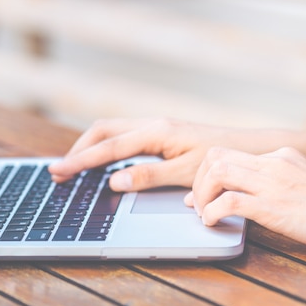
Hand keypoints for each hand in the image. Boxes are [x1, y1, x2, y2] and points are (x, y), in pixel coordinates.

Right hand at [48, 118, 280, 191]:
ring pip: (111, 132)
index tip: (59, 172)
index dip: (81, 161)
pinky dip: (104, 148)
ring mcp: (155, 128)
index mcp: (156, 132)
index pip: (108, 147)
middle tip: (58, 171)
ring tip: (71, 167)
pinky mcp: (160, 134)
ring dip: (89, 147)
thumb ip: (149, 176)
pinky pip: (123, 137)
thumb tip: (113, 180)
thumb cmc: (221, 159)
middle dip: (77, 150)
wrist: (248, 148)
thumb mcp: (186, 172)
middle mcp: (151, 125)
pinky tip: (100, 162)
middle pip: (102, 131)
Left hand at [186, 146, 305, 252]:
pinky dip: (213, 211)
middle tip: (197, 203)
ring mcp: (273, 183)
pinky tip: (213, 222)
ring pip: (217, 172)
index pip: (228, 153)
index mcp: (279, 155)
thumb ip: (274, 179)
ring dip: (202, 195)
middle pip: (215, 157)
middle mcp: (272, 162)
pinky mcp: (274, 206)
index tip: (200, 192)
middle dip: (198, 180)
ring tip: (203, 214)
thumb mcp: (302, 179)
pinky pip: (230, 201)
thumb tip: (244, 192)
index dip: (206, 172)